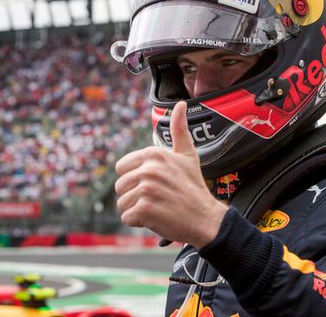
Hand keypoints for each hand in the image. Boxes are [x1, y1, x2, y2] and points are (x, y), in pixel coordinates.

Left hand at [115, 101, 227, 247]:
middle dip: (134, 195)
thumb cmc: (193, 187)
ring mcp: (146, 189)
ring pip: (122, 203)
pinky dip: (139, 222)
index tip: (155, 183)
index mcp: (154, 154)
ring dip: (136, 209)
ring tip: (157, 207)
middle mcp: (148, 169)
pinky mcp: (144, 209)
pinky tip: (156, 217)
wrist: (205, 218)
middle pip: (120, 186)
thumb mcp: (188, 155)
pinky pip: (126, 217)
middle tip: (157, 198)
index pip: (121, 168)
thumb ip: (179, 129)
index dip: (135, 178)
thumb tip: (180, 104)